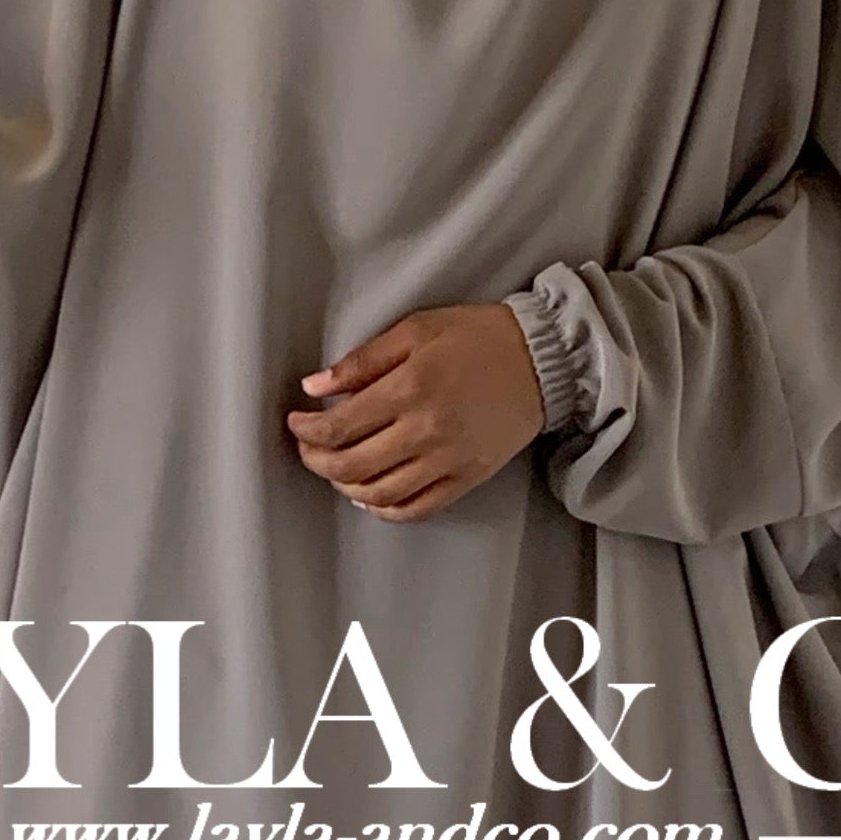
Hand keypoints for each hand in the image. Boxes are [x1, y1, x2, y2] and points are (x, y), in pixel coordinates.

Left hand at [286, 302, 544, 521]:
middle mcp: (426, 431)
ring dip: (345, 486)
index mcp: (409, 389)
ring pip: (379, 494)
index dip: (306, 430)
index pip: (339, 426)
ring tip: (336, 469)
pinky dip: (385, 510)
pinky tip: (369, 496)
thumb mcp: (415, 329)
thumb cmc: (478, 337)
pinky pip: (417, 508)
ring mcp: (448, 460)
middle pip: (351, 465)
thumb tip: (314, 386)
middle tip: (309, 447)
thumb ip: (362, 361)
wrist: (544, 359)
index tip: (296, 422)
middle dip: (317, 460)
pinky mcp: (467, 478)